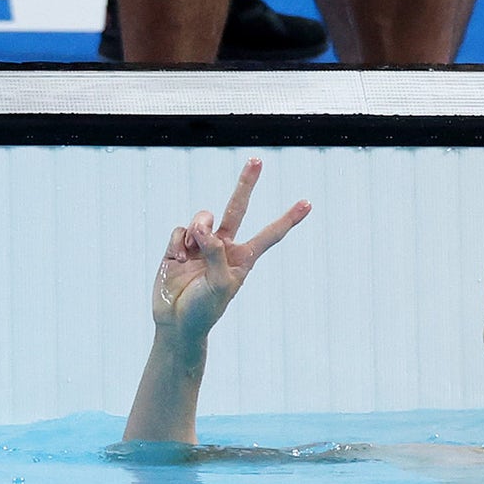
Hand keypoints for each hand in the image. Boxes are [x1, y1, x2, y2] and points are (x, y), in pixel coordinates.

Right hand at [153, 159, 310, 340]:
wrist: (176, 322)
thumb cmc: (205, 310)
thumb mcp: (221, 285)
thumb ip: (216, 253)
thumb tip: (203, 227)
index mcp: (244, 258)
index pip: (271, 234)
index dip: (289, 218)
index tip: (308, 202)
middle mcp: (224, 246)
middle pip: (237, 208)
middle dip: (246, 184)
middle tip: (257, 160)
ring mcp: (200, 244)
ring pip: (203, 216)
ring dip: (198, 227)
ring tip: (193, 248)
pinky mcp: (178, 246)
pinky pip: (179, 230)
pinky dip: (178, 242)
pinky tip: (177, 259)